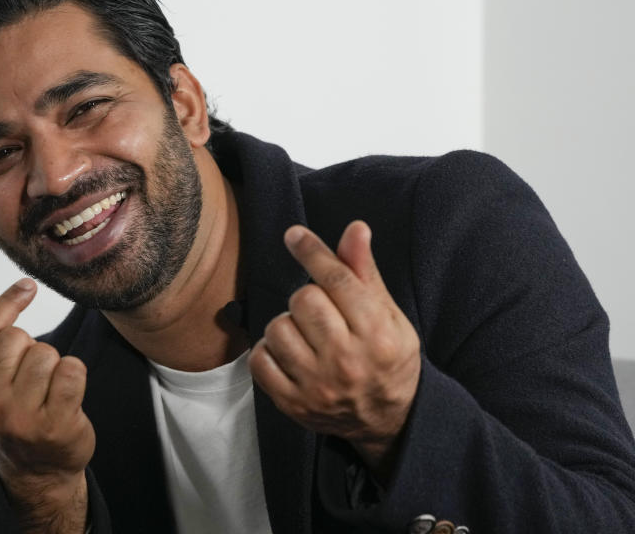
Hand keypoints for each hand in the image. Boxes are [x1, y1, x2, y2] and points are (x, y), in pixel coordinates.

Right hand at [0, 276, 94, 532]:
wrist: (38, 468)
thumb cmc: (9, 410)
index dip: (8, 302)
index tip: (27, 287)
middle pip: (18, 337)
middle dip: (29, 348)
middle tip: (28, 378)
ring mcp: (18, 418)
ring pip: (47, 353)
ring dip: (53, 366)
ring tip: (45, 391)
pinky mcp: (54, 425)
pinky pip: (73, 370)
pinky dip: (75, 376)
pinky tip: (65, 397)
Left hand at [248, 221, 420, 478]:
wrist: (388, 420)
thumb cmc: (387, 357)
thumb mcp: (388, 314)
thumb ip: (365, 272)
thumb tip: (355, 229)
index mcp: (376, 334)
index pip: (337, 281)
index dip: (312, 252)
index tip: (294, 235)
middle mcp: (347, 361)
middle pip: (304, 300)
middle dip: (308, 298)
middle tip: (321, 312)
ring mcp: (317, 386)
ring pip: (278, 327)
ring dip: (287, 325)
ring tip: (306, 336)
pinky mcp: (293, 405)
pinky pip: (259, 360)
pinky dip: (268, 351)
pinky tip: (288, 354)